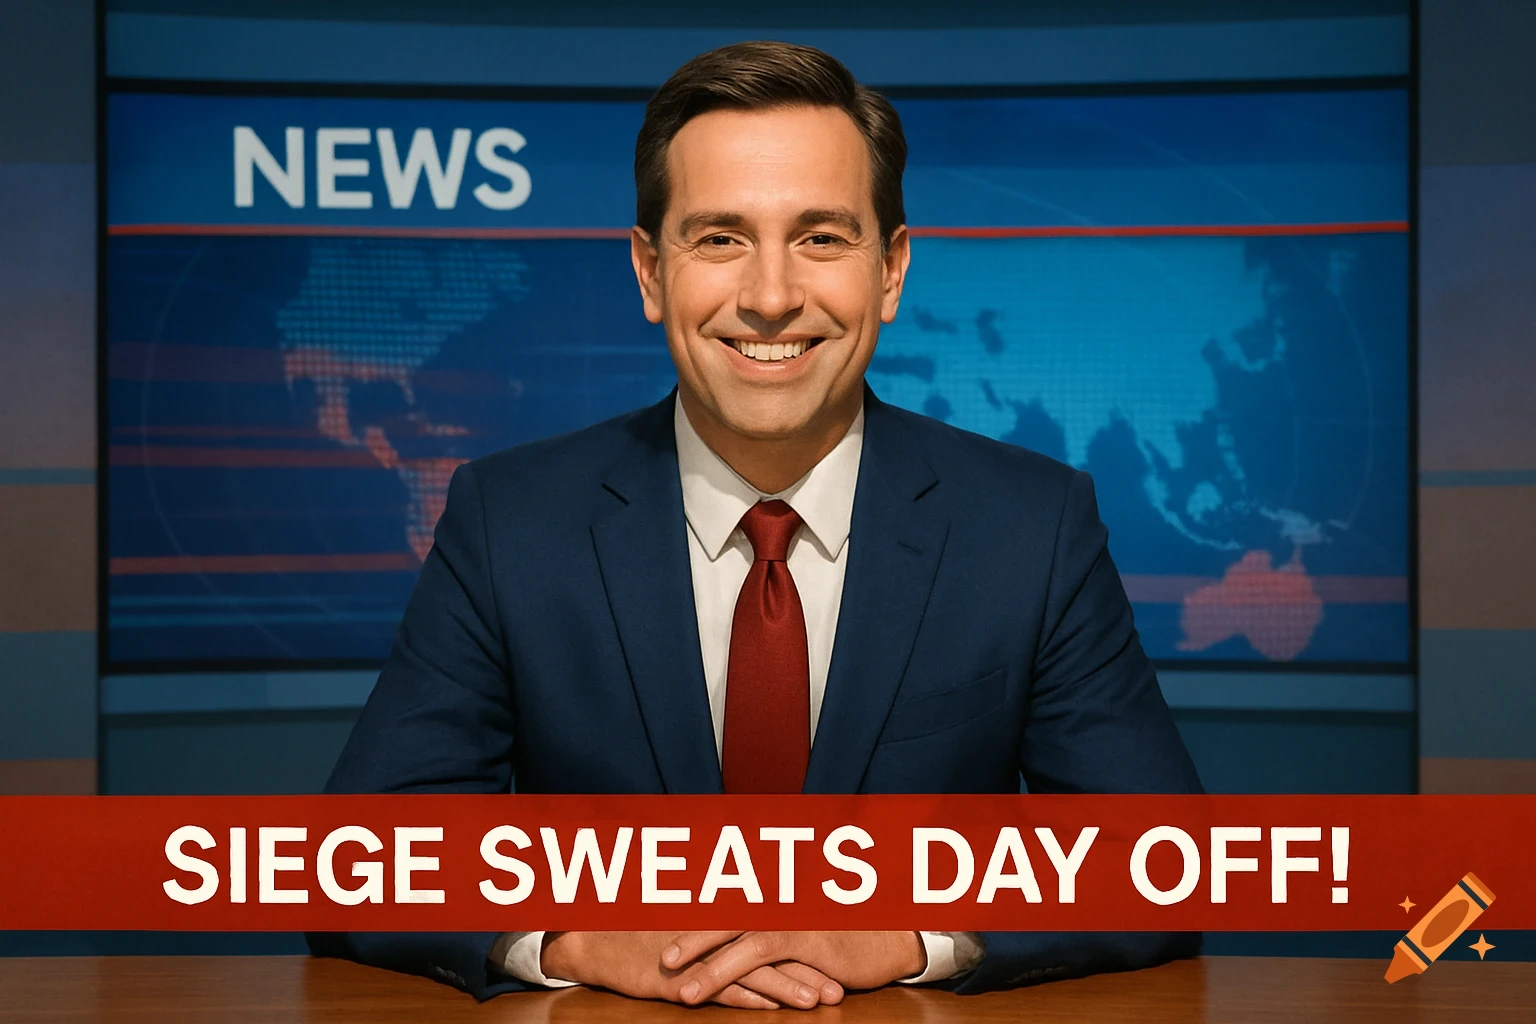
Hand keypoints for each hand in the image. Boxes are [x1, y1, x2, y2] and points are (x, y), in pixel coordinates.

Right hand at [540, 931, 844, 1008]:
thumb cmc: (643, 927)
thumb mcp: (688, 918)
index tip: (834, 963)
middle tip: (838, 988)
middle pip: (770, 951)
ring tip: (816, 1000)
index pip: (771, 932)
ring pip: (750, 970)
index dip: (804, 948)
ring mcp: (698, 954)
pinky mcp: (679, 976)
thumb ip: (722, 924)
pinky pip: (718, 987)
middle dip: (807, 970)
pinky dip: (746, 996)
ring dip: (786, 986)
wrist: (598, 937)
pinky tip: (771, 1007)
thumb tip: (755, 929)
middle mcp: (715, 931)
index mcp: (722, 916)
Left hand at [665, 931, 925, 1005]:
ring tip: (681, 989)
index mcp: (769, 899)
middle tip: (657, 960)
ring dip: (707, 967)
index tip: (658, 936)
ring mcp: (788, 920)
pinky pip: (764, 957)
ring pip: (736, 942)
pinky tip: (728, 995)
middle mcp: (773, 905)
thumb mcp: (803, 927)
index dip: (691, 922)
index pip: (723, 910)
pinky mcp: (805, 940)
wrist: (889, 932)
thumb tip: (739, 938)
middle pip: (721, 920)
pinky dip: (740, 974)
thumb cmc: (844, 930)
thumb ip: (771, 930)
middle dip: (686, 939)